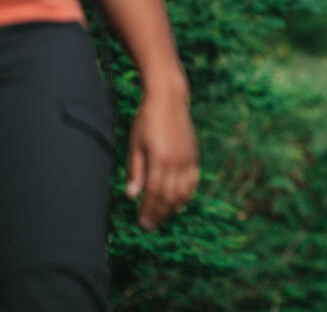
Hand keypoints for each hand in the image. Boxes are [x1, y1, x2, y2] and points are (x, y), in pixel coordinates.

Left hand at [125, 89, 199, 230]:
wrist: (169, 99)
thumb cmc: (147, 120)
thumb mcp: (135, 144)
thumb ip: (135, 171)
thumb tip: (132, 196)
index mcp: (160, 159)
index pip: (155, 193)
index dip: (148, 211)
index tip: (141, 223)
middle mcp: (177, 161)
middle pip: (169, 196)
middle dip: (159, 214)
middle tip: (149, 226)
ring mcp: (188, 159)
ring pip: (183, 192)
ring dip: (172, 208)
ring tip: (162, 218)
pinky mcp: (194, 155)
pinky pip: (193, 181)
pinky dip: (187, 195)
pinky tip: (179, 204)